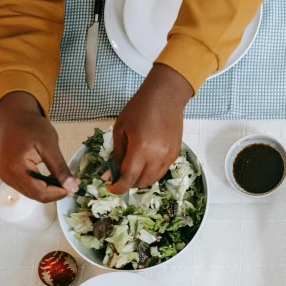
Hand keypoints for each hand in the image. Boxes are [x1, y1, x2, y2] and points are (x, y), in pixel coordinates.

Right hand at [0, 92, 79, 202]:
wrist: (14, 116)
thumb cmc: (31, 127)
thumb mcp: (50, 145)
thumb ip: (60, 168)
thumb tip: (72, 188)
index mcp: (16, 169)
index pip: (40, 192)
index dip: (59, 193)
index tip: (75, 186)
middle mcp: (8, 177)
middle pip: (36, 195)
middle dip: (56, 192)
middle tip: (73, 182)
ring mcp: (6, 176)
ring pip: (32, 193)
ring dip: (50, 190)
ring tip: (65, 178)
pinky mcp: (9, 174)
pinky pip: (28, 186)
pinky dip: (42, 185)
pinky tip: (53, 177)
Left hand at [107, 64, 192, 193]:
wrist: (166, 97)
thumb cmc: (139, 109)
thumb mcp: (120, 129)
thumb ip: (117, 154)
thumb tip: (112, 174)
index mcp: (141, 148)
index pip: (129, 178)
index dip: (118, 188)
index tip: (110, 188)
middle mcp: (157, 156)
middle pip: (141, 182)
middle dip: (128, 184)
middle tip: (119, 177)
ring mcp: (169, 157)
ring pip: (153, 179)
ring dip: (140, 180)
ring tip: (132, 170)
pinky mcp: (175, 155)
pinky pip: (161, 171)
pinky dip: (151, 172)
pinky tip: (145, 162)